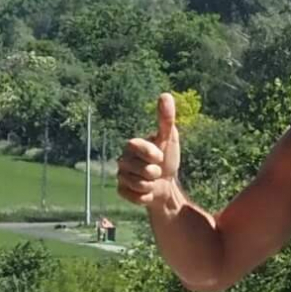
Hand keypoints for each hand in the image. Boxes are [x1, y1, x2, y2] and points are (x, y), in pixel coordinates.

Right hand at [117, 92, 182, 211]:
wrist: (165, 185)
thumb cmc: (167, 159)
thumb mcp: (170, 138)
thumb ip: (166, 118)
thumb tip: (165, 94)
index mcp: (132, 145)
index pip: (138, 147)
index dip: (153, 154)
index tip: (160, 155)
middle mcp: (122, 159)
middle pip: (142, 169)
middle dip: (155, 172)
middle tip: (157, 170)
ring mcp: (120, 176)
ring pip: (139, 184)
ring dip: (151, 185)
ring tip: (152, 181)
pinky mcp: (121, 191)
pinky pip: (135, 197)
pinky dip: (145, 197)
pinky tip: (147, 192)